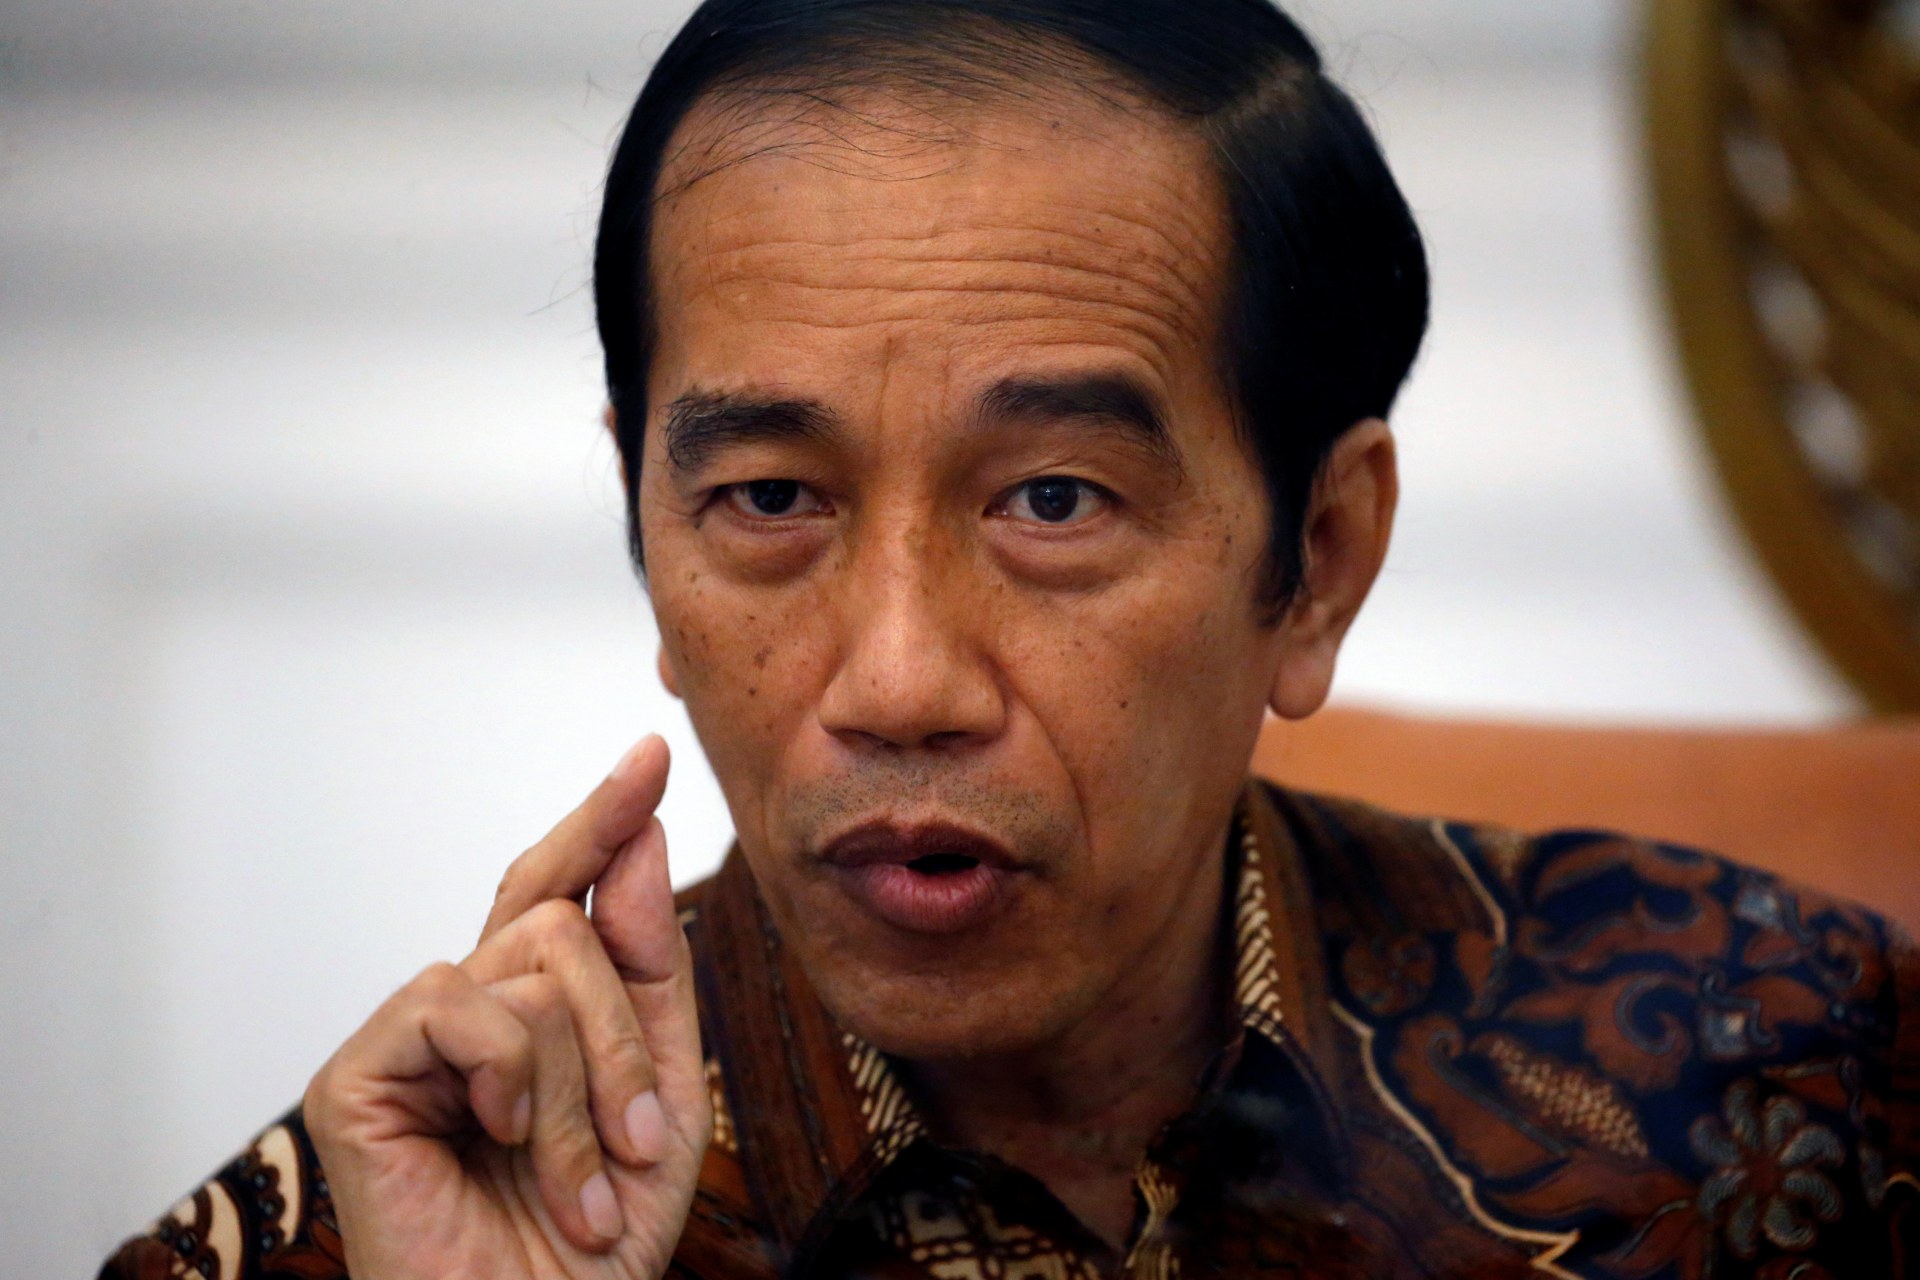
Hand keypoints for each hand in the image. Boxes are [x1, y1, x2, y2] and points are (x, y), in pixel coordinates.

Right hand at [304, 737, 710, 1278]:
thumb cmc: (598, 1238)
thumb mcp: (662, 1092)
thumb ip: (651, 967)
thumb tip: (639, 840)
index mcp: (532, 1015)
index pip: (558, 891)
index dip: (600, 821)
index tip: (649, 754)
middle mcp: (466, 1013)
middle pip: (562, 924)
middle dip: (625, 1033)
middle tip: (638, 1140)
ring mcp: (408, 1040)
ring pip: (530, 963)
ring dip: (585, 1082)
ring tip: (582, 1182)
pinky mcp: (355, 1073)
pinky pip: (462, 1002)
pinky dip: (514, 1078)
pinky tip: (500, 1139)